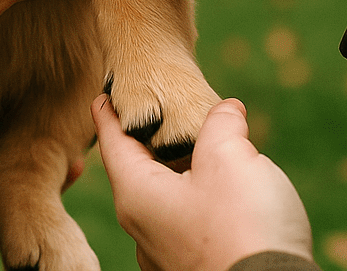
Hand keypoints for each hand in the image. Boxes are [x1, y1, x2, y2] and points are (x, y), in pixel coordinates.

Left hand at [93, 94, 312, 270]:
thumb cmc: (243, 227)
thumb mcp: (230, 157)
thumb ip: (221, 123)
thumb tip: (227, 111)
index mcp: (137, 195)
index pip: (112, 142)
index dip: (109, 112)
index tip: (103, 93)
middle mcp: (143, 229)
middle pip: (137, 170)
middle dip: (148, 140)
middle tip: (158, 109)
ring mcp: (166, 255)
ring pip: (164, 199)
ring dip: (177, 171)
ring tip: (197, 145)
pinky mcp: (193, 267)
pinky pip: (185, 222)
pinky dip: (195, 197)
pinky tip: (220, 189)